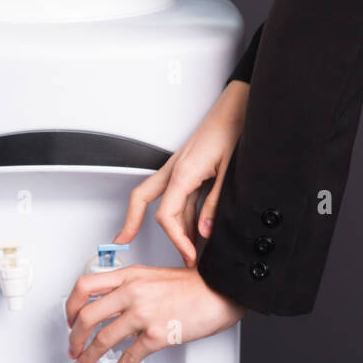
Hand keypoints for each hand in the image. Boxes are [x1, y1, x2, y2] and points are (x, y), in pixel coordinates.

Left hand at [65, 263, 245, 362]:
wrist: (219, 290)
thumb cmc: (192, 284)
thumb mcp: (153, 275)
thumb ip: (130, 285)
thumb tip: (110, 304)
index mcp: (130, 275)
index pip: (85, 286)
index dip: (70, 305)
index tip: (69, 318)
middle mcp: (132, 292)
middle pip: (86, 316)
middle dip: (74, 337)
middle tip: (72, 348)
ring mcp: (143, 313)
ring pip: (102, 339)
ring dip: (87, 357)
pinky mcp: (156, 335)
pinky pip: (127, 358)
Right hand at [112, 78, 249, 266]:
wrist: (236, 108)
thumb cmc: (231, 130)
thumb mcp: (228, 173)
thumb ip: (214, 205)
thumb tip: (204, 231)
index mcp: (183, 173)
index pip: (166, 216)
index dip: (176, 240)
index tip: (187, 254)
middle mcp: (175, 169)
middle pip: (142, 199)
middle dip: (132, 222)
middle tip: (125, 240)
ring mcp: (179, 167)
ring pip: (163, 199)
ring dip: (171, 225)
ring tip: (184, 249)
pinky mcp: (188, 166)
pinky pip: (178, 194)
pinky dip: (182, 214)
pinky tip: (195, 228)